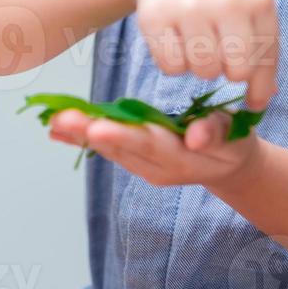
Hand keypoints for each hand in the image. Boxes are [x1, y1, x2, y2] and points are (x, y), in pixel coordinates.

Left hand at [47, 107, 264, 188]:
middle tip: (61, 121)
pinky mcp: (137, 161)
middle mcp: (158, 167)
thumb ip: (215, 132)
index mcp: (181, 157)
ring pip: (110, 150)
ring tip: (53, 121)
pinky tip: (56, 130)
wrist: (228, 165)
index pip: (149, 145)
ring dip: (79, 136)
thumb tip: (196, 134)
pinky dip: (80, 140)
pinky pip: (107, 150)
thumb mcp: (234, 135)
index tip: (97, 128)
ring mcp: (145, 167)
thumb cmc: (232, 142)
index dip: (122, 136)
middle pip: (121, 148)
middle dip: (89, 133)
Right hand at [127, 0, 279, 110]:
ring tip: (196, 42)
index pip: (265, 60)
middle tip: (218, 55)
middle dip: (227, 71)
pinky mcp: (155, 17)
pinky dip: (174, 63)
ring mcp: (188, 7)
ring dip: (199, 66)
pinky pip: (171, 67)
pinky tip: (176, 40)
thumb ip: (262, 45)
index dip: (260, 86)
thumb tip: (263, 100)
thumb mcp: (249, 1)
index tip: (254, 102)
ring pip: (202, 71)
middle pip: (235, 71)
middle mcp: (225, 1)